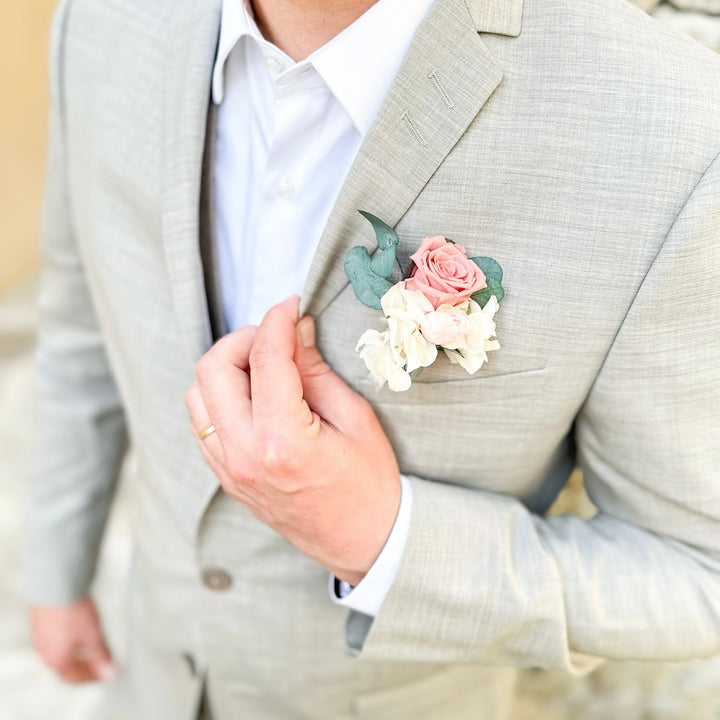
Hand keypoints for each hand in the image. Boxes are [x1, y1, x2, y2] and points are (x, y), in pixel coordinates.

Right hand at [29, 595, 116, 683]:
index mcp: (57, 660)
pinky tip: (77, 635)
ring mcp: (41, 639)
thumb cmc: (70, 610)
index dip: (91, 678)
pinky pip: (55, 643)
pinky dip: (69, 645)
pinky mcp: (41, 625)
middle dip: (84, 668)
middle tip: (99, 664)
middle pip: (66, 668)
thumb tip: (108, 672)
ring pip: (60, 655)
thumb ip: (101, 655)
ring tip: (91, 649)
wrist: (54, 588)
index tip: (104, 673)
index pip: (75, 678)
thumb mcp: (92, 634)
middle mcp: (46, 653)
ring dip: (77, 656)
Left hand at [185, 296, 400, 585]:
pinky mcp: (226, 477)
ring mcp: (229, 470)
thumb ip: (317, 372)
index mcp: (282, 442)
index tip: (291, 306)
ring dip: (226, 368)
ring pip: (196, 394)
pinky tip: (254, 395)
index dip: (278, 321)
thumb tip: (296, 331)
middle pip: (212, 369)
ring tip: (265, 366)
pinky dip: (220, 395)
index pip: (266, 360)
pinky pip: (202, 422)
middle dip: (242, 338)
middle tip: (276, 336)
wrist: (362, 542)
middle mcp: (243, 455)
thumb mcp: (355, 420)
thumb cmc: (370, 483)